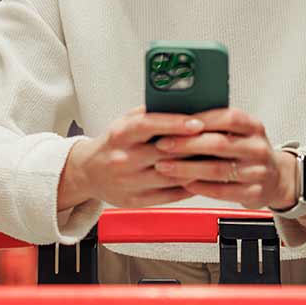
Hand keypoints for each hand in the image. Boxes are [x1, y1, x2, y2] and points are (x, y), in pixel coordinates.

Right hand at [58, 106, 201, 208]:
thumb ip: (150, 113)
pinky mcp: (136, 201)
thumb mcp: (124, 122)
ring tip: (215, 159)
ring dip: (197, 167)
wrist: (87, 173)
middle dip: (195, 146)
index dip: (176, 124)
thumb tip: (182, 103)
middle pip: (166, 153)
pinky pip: (170, 194)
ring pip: (172, 175)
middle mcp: (123, 159)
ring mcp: (129, 182)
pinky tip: (201, 177)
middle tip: (218, 139)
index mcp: (120, 135)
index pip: (149, 126)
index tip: (198, 122)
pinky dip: (189, 186)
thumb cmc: (112, 144)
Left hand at [152, 107, 296, 210]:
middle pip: (219, 144)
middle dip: (185, 145)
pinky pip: (221, 191)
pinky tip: (183, 182)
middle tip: (161, 145)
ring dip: (186, 168)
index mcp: (253, 126)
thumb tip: (176, 115)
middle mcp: (258, 148)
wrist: (274, 178)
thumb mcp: (238, 131)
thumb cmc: (245, 150)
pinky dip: (199, 187)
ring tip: (164, 166)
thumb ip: (213, 123)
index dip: (199, 120)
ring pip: (217, 170)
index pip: (227, 118)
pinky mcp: (253, 193)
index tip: (173, 123)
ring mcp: (258, 172)